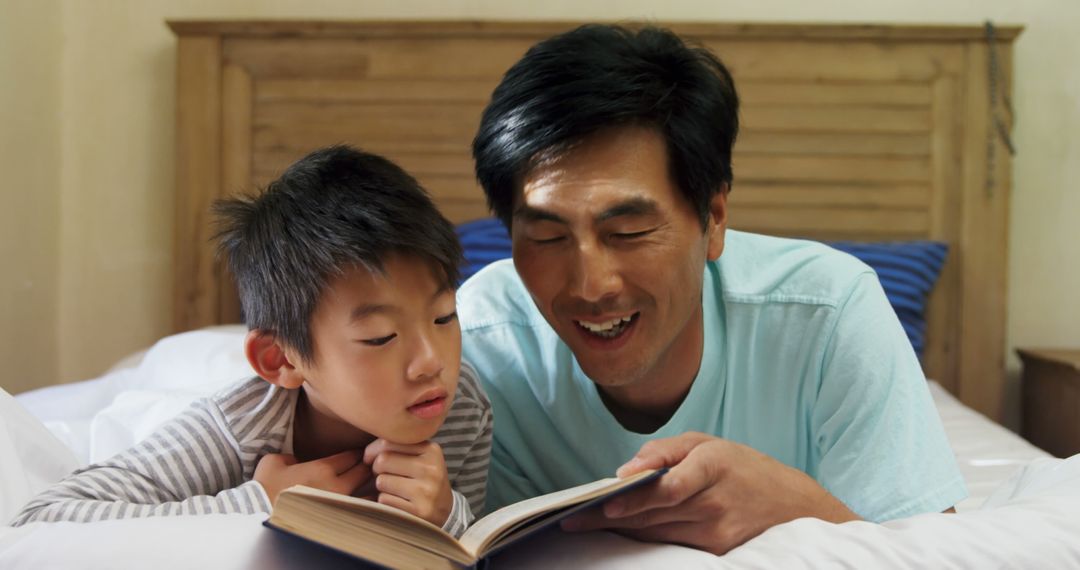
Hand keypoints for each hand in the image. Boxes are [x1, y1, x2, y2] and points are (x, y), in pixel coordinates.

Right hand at [254, 450, 370, 504]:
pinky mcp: (335, 520)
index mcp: (322, 469)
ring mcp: (337, 505)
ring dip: (370, 488)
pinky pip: (358, 512)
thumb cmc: (265, 487)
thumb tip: (297, 461)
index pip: (351, 456)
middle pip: (363, 472)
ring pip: (366, 494)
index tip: (360, 453)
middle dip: (368, 467)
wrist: (259, 515)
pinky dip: (365, 507)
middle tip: (370, 466)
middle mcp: (335, 486)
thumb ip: (292, 457)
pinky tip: (366, 504)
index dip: (357, 454)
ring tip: (371, 485)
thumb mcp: (275, 461)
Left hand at [364, 439, 452, 526]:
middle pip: (382, 461)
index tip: (372, 459)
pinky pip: (384, 500)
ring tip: (394, 489)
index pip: (388, 442)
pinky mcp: (419, 511)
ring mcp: (426, 491)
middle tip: (384, 475)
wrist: (445, 511)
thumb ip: (396, 447)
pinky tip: (399, 502)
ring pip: (381, 481)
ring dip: (381, 487)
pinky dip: (386, 502)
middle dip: (376, 469)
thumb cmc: (424, 480)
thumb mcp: (420, 457)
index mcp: (431, 450)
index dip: (373, 451)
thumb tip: (367, 455)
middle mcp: (431, 469)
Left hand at [560, 432, 859, 554]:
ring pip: (656, 532)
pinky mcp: (716, 551)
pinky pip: (669, 544)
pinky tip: (619, 532)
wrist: (792, 505)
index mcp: (712, 465)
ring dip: (620, 529)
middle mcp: (714, 501)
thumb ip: (664, 452)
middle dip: (608, 518)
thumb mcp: (707, 443)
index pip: (668, 486)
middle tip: (570, 520)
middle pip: (653, 514)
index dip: (634, 498)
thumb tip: (625, 471)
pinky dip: (643, 537)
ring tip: (583, 524)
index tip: (602, 504)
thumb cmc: (742, 467)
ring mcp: (715, 531)